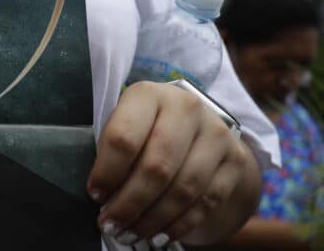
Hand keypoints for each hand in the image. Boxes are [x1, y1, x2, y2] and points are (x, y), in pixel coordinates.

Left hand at [88, 81, 260, 246]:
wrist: (198, 126)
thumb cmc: (147, 128)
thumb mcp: (125, 126)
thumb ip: (113, 153)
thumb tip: (102, 196)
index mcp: (149, 95)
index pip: (124, 138)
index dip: (107, 173)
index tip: (95, 195)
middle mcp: (187, 108)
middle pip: (156, 167)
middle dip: (129, 203)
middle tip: (110, 224)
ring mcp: (216, 134)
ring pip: (183, 189)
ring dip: (153, 219)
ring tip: (129, 234)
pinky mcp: (235, 160)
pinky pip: (206, 202)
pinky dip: (179, 224)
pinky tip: (158, 235)